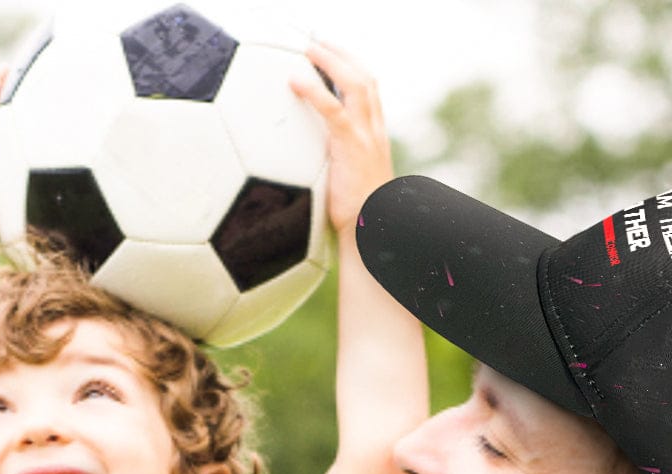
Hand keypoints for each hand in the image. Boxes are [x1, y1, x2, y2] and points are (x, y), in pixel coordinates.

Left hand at [291, 42, 393, 240]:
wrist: (371, 233)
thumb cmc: (358, 216)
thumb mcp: (351, 181)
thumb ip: (338, 162)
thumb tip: (313, 157)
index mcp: (376, 137)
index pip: (371, 92)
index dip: (353, 67)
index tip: (332, 55)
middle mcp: (375, 132)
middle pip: (366, 78)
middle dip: (342, 54)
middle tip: (317, 41)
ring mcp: (367, 138)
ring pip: (356, 84)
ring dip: (331, 60)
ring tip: (308, 48)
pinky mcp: (353, 148)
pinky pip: (334, 111)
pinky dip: (314, 92)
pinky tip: (295, 81)